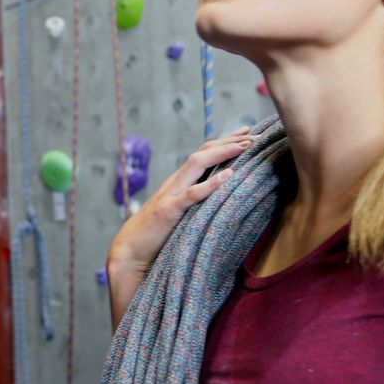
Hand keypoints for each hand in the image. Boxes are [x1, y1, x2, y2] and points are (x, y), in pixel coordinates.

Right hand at [108, 126, 257, 274]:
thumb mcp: (177, 213)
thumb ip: (192, 202)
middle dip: (229, 141)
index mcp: (178, 182)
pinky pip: (192, 194)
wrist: (129, 250)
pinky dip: (210, 184)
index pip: (203, 154)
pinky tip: (228, 176)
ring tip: (245, 146)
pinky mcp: (169, 211)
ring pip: (196, 164)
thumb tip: (218, 198)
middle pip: (203, 152)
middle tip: (254, 135)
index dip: (224, 141)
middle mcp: (174, 183)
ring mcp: (170, 195)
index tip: (246, 132)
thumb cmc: (155, 235)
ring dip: (223, 153)